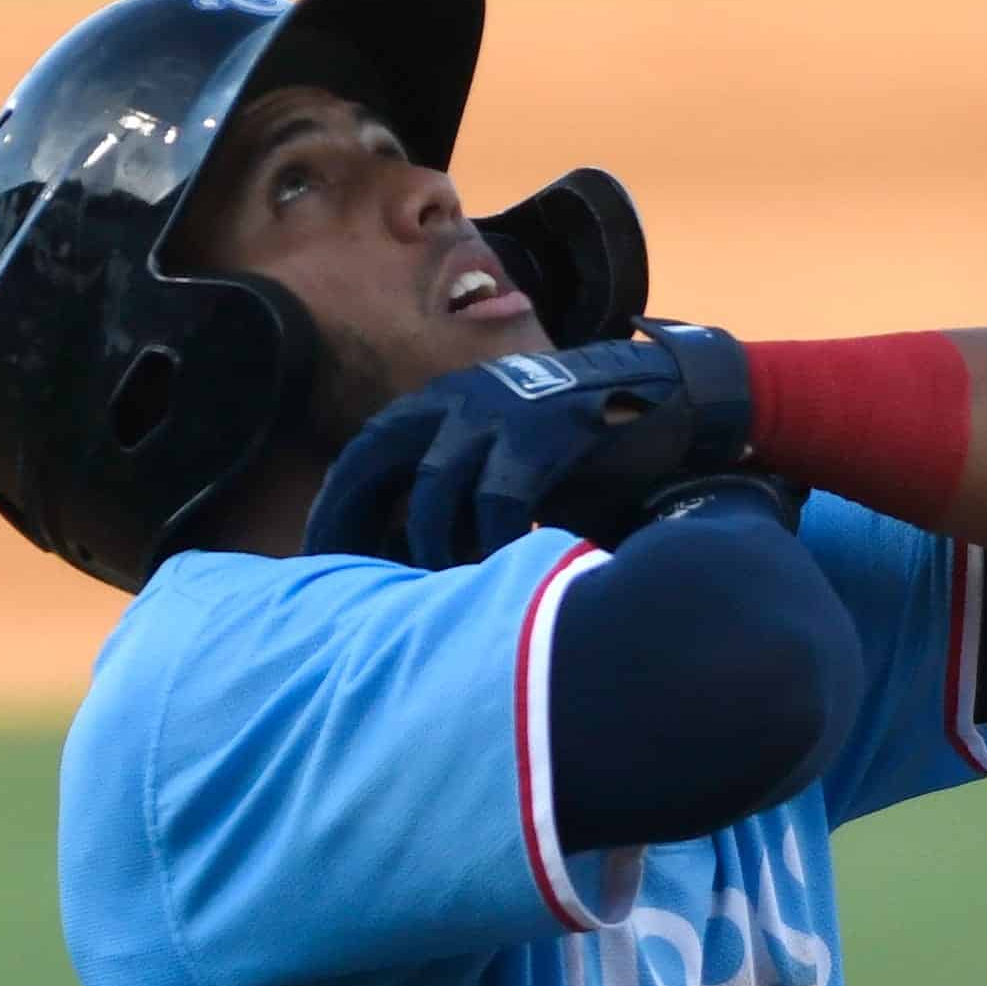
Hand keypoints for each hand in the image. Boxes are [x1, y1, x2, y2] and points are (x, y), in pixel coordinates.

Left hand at [301, 319, 759, 568]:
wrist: (669, 398)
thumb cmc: (584, 448)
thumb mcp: (507, 461)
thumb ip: (459, 492)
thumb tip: (408, 557)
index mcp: (443, 405)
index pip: (363, 454)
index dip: (335, 507)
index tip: (317, 559)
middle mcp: (459, 400)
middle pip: (377, 462)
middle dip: (354, 524)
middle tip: (349, 584)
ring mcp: (502, 411)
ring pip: (433, 488)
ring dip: (429, 544)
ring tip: (438, 586)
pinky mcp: (546, 431)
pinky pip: (499, 498)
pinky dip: (491, 539)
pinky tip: (500, 567)